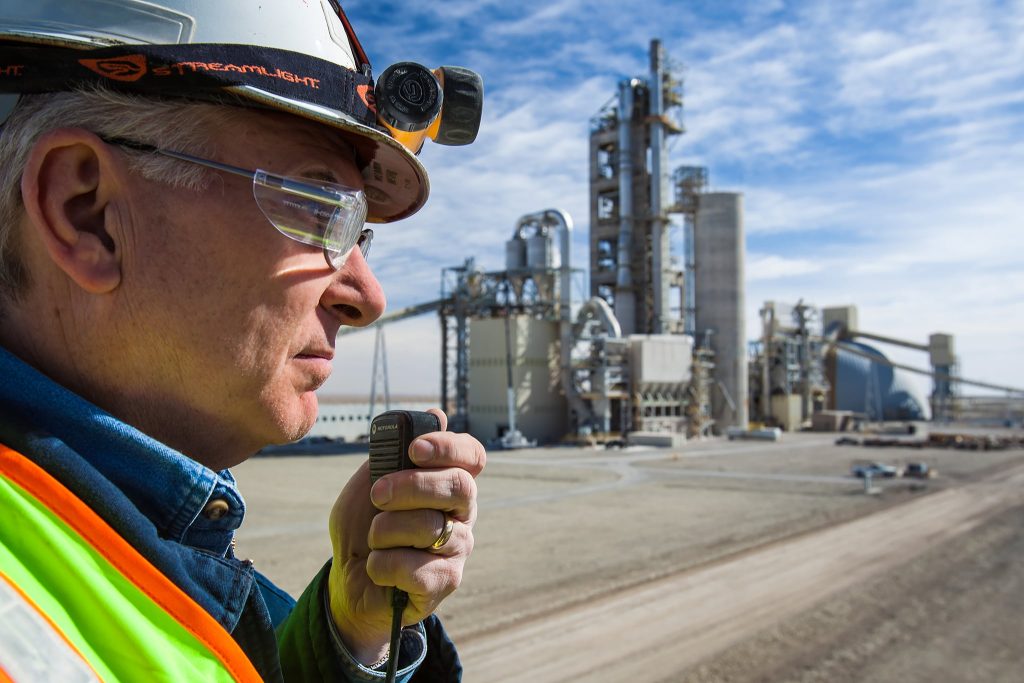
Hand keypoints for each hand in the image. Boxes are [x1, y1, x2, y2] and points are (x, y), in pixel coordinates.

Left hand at [326, 409, 485, 663]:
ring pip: (431, 527)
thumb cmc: (362, 528)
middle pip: (458, 486)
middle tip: (378, 495)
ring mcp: (458, 547)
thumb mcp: (368, 484)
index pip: (472, 455)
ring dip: (385, 531)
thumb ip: (394, 454)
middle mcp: (462, 512)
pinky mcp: (446, 581)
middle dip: (411, 486)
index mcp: (447, 482)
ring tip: (372, 540)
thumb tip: (436, 415)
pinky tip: (377, 568)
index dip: (448, 447)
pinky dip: (384, 566)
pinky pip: (418, 568)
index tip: (414, 450)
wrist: (348, 580)